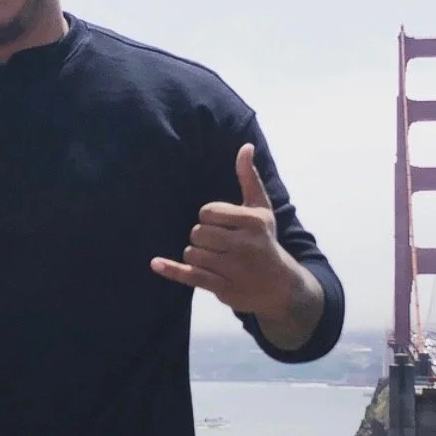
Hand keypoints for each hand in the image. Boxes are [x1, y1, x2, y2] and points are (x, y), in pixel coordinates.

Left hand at [151, 143, 297, 317]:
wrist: (280, 286)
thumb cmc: (265, 241)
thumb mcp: (262, 209)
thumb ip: (249, 178)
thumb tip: (245, 147)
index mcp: (253, 222)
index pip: (208, 212)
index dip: (209, 217)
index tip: (222, 224)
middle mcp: (245, 245)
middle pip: (197, 233)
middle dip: (202, 236)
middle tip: (217, 242)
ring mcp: (233, 269)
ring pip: (192, 253)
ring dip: (196, 254)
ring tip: (213, 257)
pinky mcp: (223, 288)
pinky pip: (190, 276)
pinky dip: (171, 270)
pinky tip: (155, 263)